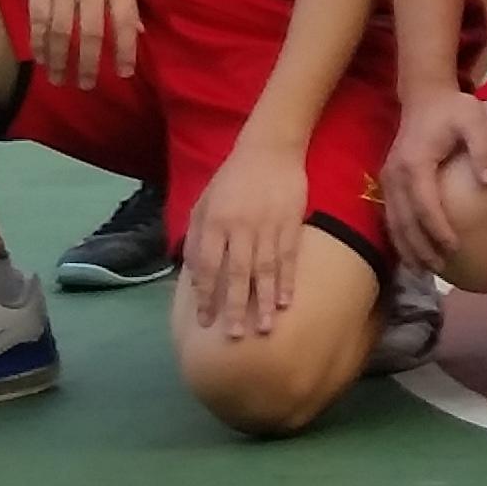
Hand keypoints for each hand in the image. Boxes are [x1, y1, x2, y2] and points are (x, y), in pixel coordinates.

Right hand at [18, 0, 141, 89]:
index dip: (124, 50)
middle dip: (89, 65)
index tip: (124, 74)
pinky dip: (39, 43)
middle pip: (91, 33)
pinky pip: (38, 20)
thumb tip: (138, 32)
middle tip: (88, 86)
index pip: (124, 21)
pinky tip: (41, 59)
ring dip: (61, 61)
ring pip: (62, 32)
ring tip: (61, 81)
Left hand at [182, 138, 315, 341]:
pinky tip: (287, 301)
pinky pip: (289, 256)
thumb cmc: (230, 180)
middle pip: (238, 273)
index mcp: (215, 222)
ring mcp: (269, 226)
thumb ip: (197, 239)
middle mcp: (241, 227)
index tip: (205, 322)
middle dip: (236, 306)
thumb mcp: (203, 204)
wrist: (269, 149)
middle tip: (235, 336)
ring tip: (265, 327)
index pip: (209, 266)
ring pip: (266, 269)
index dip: (206, 296)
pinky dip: (288, 280)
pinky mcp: (292, 222)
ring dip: (264, 300)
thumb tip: (195, 276)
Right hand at [380, 89, 486, 273]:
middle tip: (439, 269)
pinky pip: (391, 215)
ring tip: (424, 269)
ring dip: (407, 247)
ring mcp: (389, 178)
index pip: (424, 204)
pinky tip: (412, 252)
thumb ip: (484, 150)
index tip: (454, 247)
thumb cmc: (453, 108)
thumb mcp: (474, 120)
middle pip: (405, 220)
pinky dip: (400, 236)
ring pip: (393, 222)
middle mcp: (396, 174)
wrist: (424, 95)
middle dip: (421, 247)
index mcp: (416, 162)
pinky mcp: (389, 180)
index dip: (437, 229)